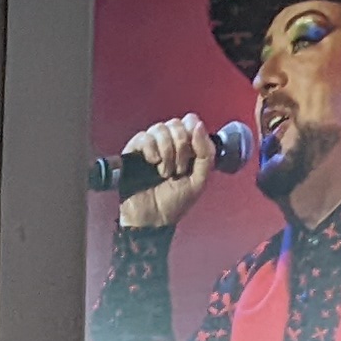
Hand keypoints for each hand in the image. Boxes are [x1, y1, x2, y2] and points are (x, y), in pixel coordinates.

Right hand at [114, 115, 216, 229]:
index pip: (190, 121)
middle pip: (176, 123)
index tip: (194, 153)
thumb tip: (199, 126)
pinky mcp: (133, 151)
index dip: (194, 133)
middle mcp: (167, 143)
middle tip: (180, 169)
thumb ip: (206, 154)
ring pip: (160, 128)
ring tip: (165, 172)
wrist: (153, 219)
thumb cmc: (174, 202)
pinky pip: (144, 137)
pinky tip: (153, 164)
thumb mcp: (200, 180)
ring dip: (167, 152)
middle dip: (182, 147)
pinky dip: (152, 150)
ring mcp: (150, 145)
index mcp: (185, 147)